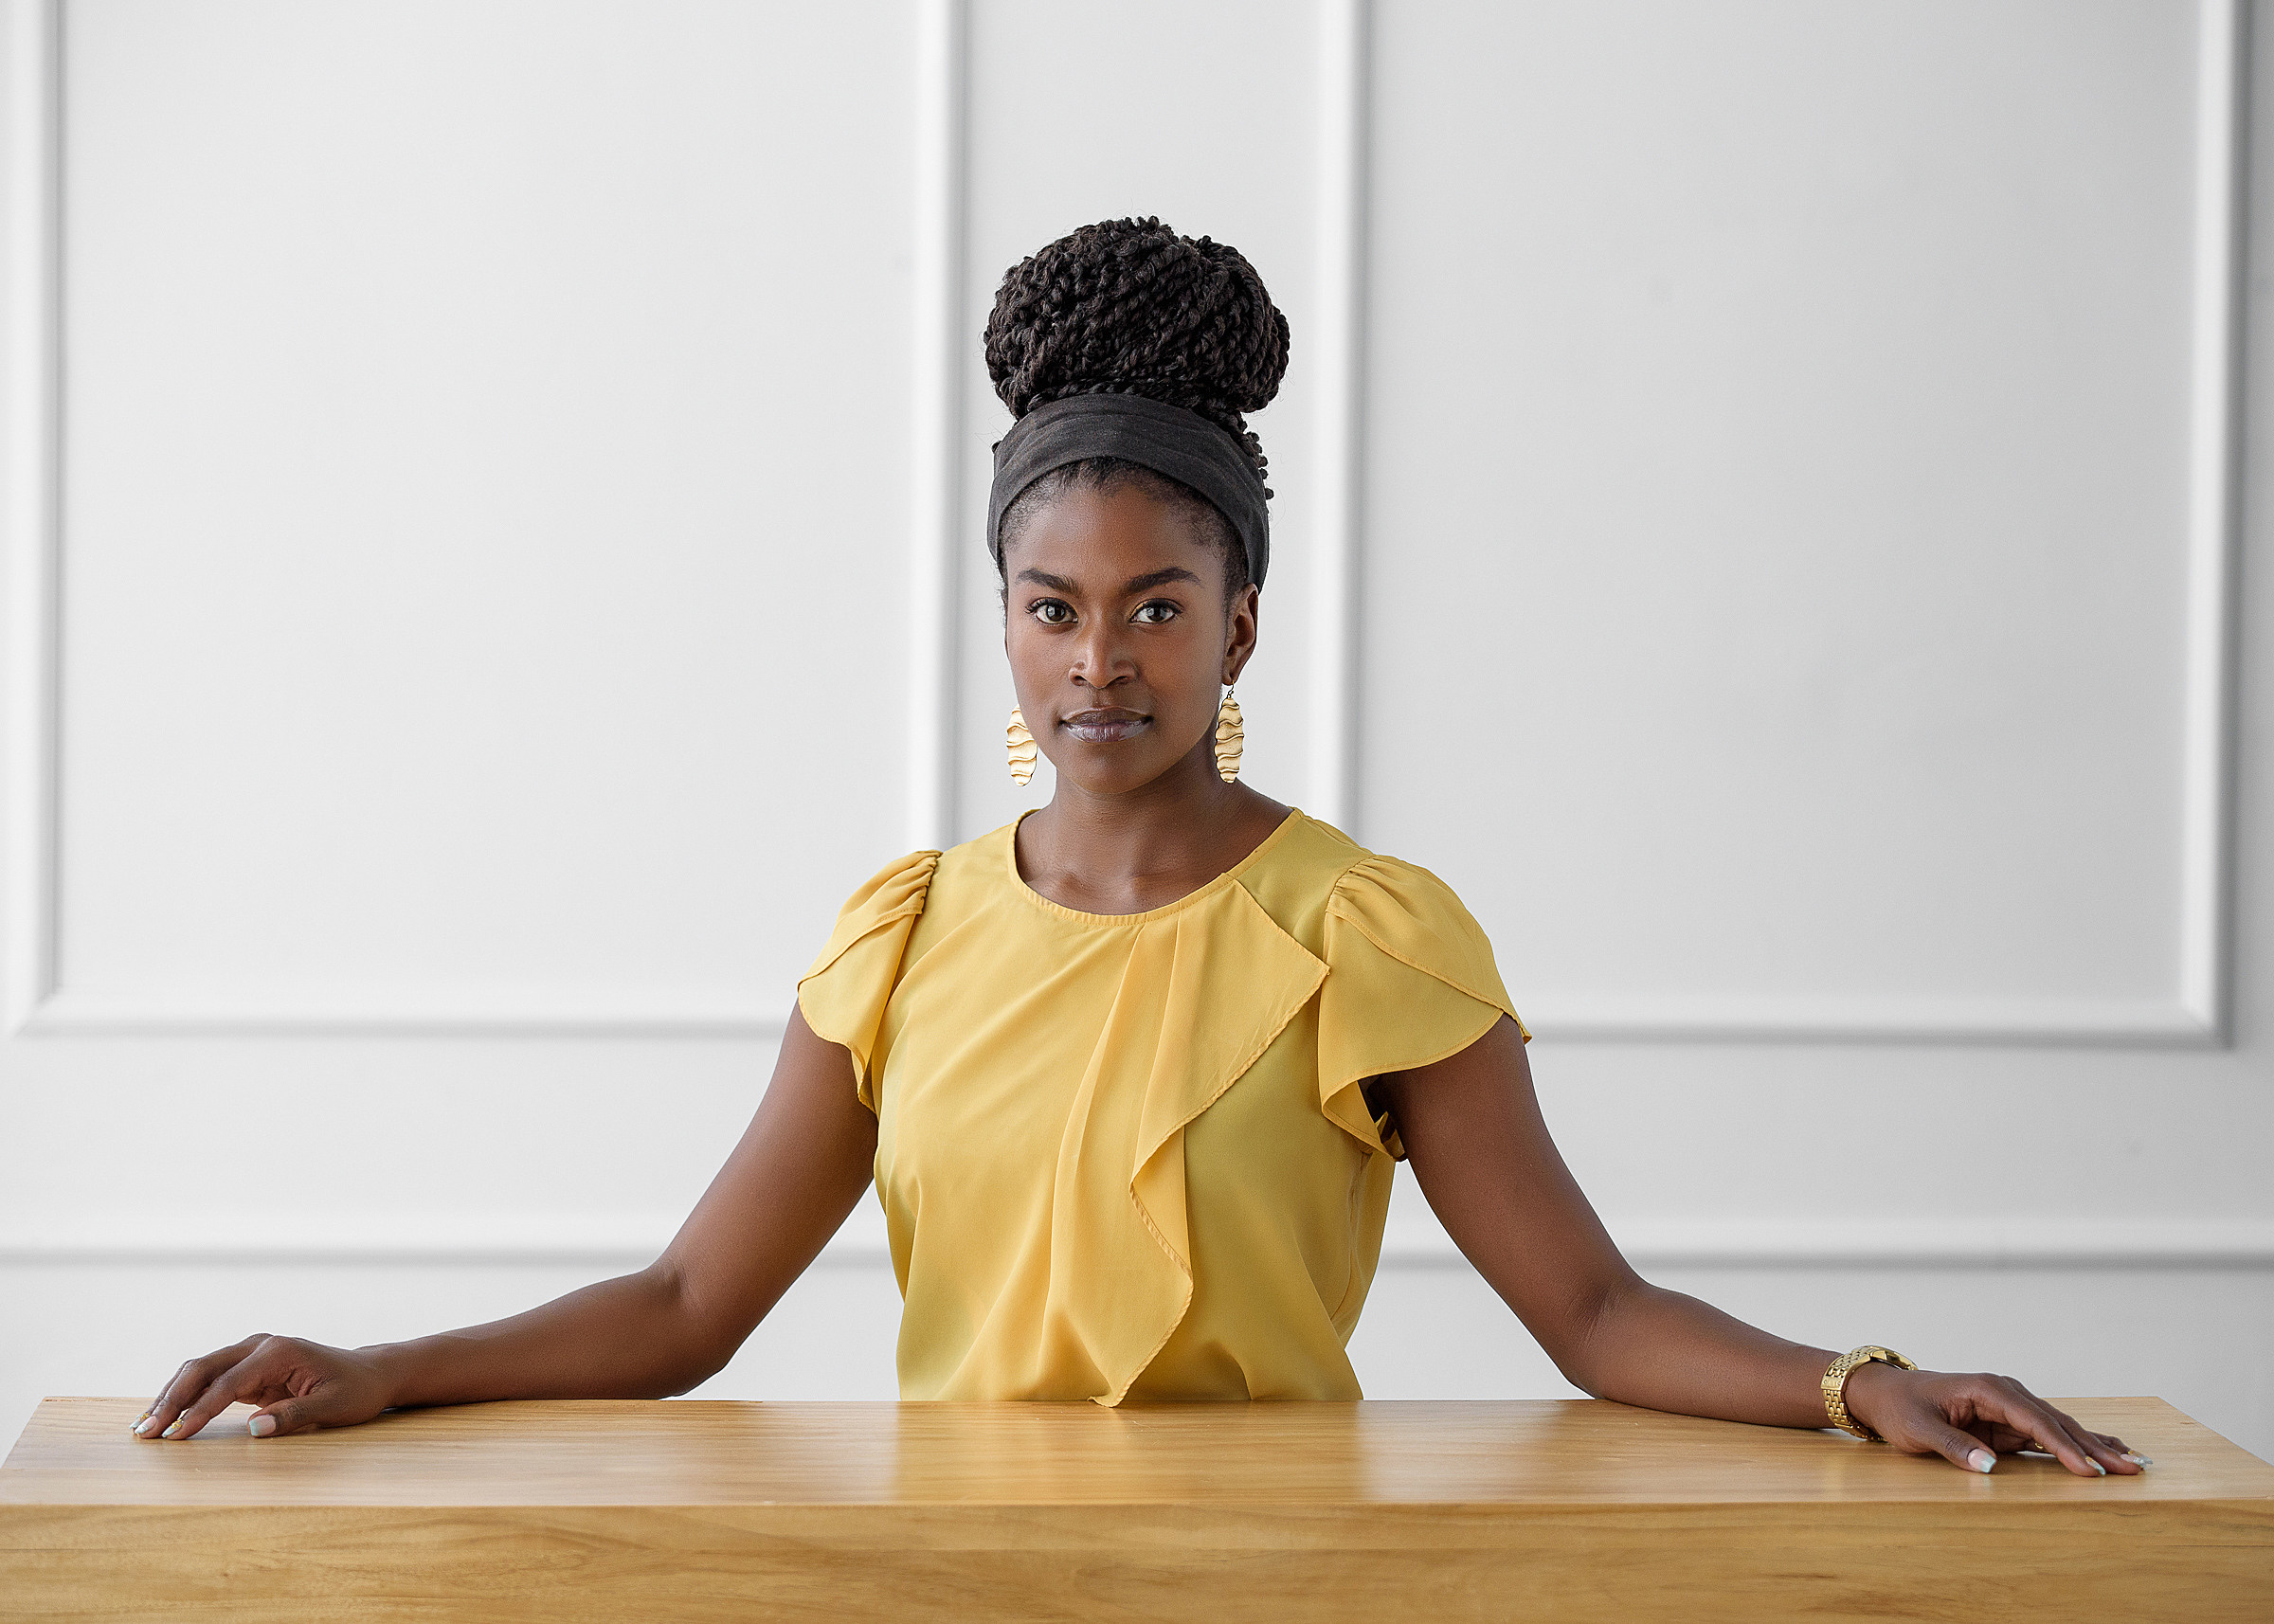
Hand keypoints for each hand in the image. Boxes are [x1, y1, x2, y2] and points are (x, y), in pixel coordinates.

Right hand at [130, 1333, 396, 1440]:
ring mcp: (251, 1354)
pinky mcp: (248, 1368)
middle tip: (146, 1433)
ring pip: (199, 1371)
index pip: (228, 1383)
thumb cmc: (356, 1391)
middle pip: (203, 1368)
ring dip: (170, 1398)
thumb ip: (294, 1417)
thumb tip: (252, 1430)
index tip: (177, 1436)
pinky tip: (165, 1418)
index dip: (200, 1410)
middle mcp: (259, 1346)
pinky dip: (185, 1397)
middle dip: (171, 1399)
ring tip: (143, 1429)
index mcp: (279, 1351)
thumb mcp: (334, 1407)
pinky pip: (208, 1381)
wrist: (370, 1373)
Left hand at [1841, 1361, 2148, 1476]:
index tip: (2088, 1470)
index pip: (2033, 1420)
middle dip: (2093, 1446)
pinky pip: (2047, 1435)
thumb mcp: (1918, 1429)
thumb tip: (1989, 1467)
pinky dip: (2075, 1445)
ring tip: (2132, 1463)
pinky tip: (2104, 1452)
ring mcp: (2009, 1406)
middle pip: (2056, 1422)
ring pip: (2058, 1428)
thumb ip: (1952, 1446)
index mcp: (1987, 1388)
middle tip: (2131, 1469)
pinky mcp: (2008, 1422)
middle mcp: (2005, 1392)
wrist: (1885, 1393)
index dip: (2062, 1446)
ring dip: (2093, 1446)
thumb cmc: (1901, 1408)